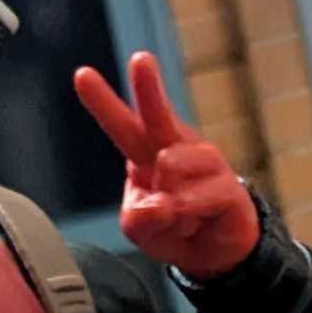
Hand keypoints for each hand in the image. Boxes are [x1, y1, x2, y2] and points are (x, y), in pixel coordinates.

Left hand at [73, 51, 258, 276]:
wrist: (216, 253)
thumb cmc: (174, 227)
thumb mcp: (141, 229)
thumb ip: (139, 218)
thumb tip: (161, 204)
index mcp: (145, 151)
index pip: (122, 125)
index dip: (103, 102)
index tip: (82, 75)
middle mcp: (174, 147)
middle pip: (158, 115)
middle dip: (148, 88)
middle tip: (141, 59)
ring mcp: (204, 163)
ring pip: (172, 166)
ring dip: (168, 203)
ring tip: (178, 218)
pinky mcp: (229, 186)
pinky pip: (199, 197)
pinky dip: (188, 215)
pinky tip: (193, 221)